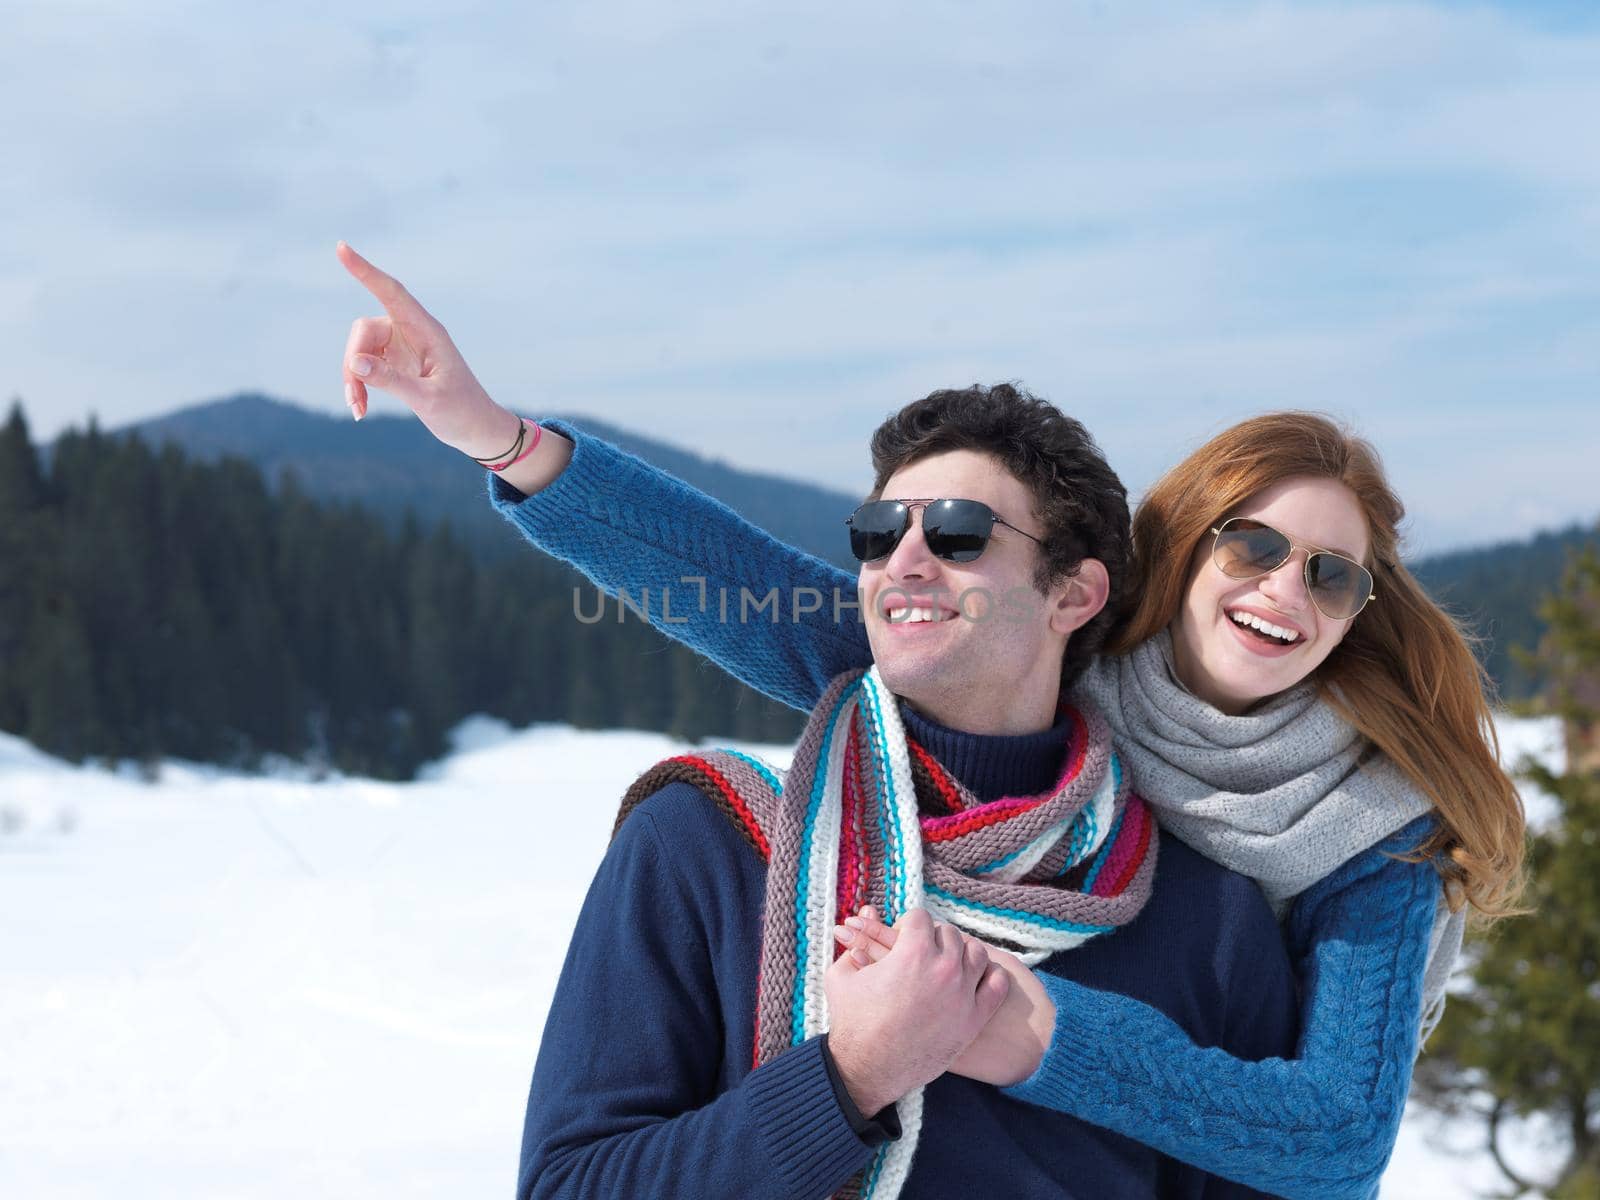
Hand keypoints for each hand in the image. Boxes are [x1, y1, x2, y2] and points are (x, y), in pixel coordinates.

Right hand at [335, 242, 515, 456]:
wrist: (476, 430)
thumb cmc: (461, 411)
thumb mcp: (427, 399)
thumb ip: (391, 380)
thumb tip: (354, 363)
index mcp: (428, 331)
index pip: (392, 292)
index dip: (366, 271)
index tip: (341, 248)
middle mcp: (413, 333)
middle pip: (365, 329)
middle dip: (353, 361)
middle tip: (355, 398)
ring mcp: (403, 347)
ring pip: (361, 349)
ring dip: (353, 378)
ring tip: (357, 409)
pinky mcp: (396, 363)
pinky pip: (365, 364)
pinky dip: (359, 385)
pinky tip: (361, 408)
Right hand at [823, 907, 1009, 1116]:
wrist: (868, 1069)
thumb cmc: (852, 1022)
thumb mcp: (841, 976)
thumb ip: (852, 943)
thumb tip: (862, 917)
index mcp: (912, 952)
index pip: (921, 917)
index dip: (908, 926)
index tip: (902, 939)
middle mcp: (942, 968)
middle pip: (949, 933)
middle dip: (932, 939)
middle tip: (920, 955)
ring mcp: (962, 993)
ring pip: (976, 953)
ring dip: (961, 954)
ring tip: (945, 966)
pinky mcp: (974, 1019)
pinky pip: (997, 984)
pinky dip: (989, 976)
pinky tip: (972, 981)